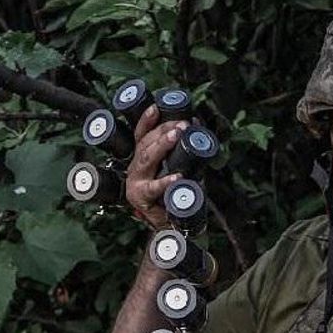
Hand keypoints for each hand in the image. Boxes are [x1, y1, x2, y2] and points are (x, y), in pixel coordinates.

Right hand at [124, 106, 187, 227]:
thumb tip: (196, 126)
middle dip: (163, 131)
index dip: (146, 120)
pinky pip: (154, 188)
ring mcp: (136, 182)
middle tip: (181, 124)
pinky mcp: (141, 198)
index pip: (141, 135)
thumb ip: (184, 152)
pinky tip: (177, 176)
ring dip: (162, 145)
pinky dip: (165, 182)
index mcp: (141, 158)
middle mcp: (135, 167)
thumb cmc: (173, 195)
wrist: (171, 226)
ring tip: (177, 136)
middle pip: (145, 143)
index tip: (155, 107)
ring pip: (146, 159)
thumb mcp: (177, 169)